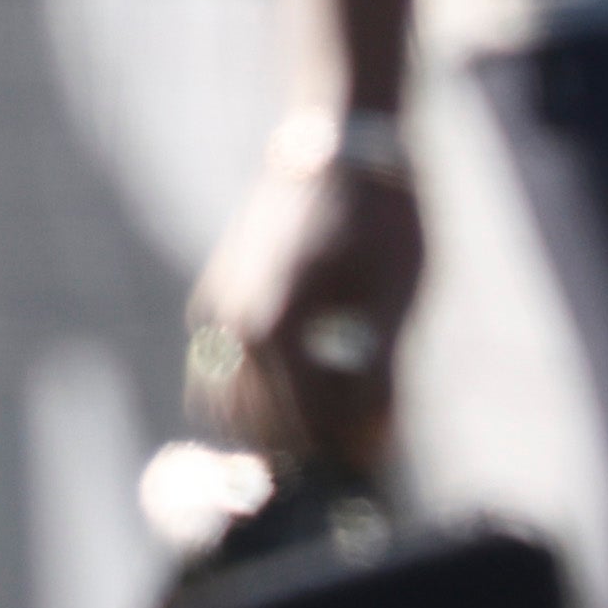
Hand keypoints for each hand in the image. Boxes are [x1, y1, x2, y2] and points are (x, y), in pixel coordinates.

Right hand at [183, 135, 424, 476]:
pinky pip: (218, 376)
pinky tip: (298, 385)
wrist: (340, 147)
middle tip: (355, 446)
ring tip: (327, 422)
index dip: (345, 455)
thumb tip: (367, 449)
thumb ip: (377, 383)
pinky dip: (252, 396)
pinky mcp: (213, 302)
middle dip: (305, 449)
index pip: (304, 433)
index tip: (375, 460)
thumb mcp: (394, 306)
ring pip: (227, 411)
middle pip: (260, 432)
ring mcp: (215, 314)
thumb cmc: (380, 223)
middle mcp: (231, 328)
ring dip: (270, 428)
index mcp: (275, 332)